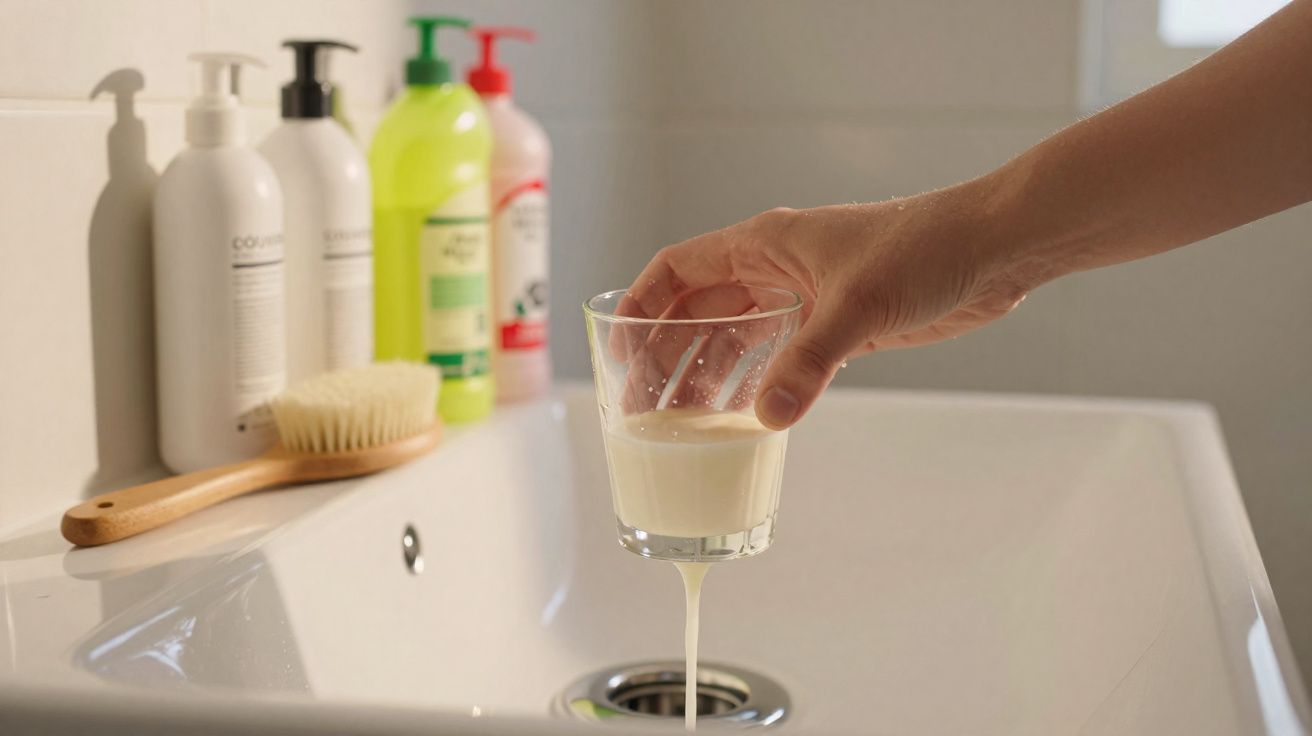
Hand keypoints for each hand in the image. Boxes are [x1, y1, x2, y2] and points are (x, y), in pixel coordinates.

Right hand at [621, 181, 1036, 428]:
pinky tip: (740, 420)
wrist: (992, 249)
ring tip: (680, 426)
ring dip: (706, 378)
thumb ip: (809, 362)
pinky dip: (754, 387)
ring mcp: (803, 298)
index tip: (620, 353)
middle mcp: (774, 270)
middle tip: (644, 411)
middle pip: (698, 313)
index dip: (642, 308)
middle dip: (667, 358)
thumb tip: (767, 418)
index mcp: (763, 244)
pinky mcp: (835, 326)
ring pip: (735, 340)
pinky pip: (776, 359)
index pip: (677, 270)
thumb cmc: (925, 249)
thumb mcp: (859, 305)